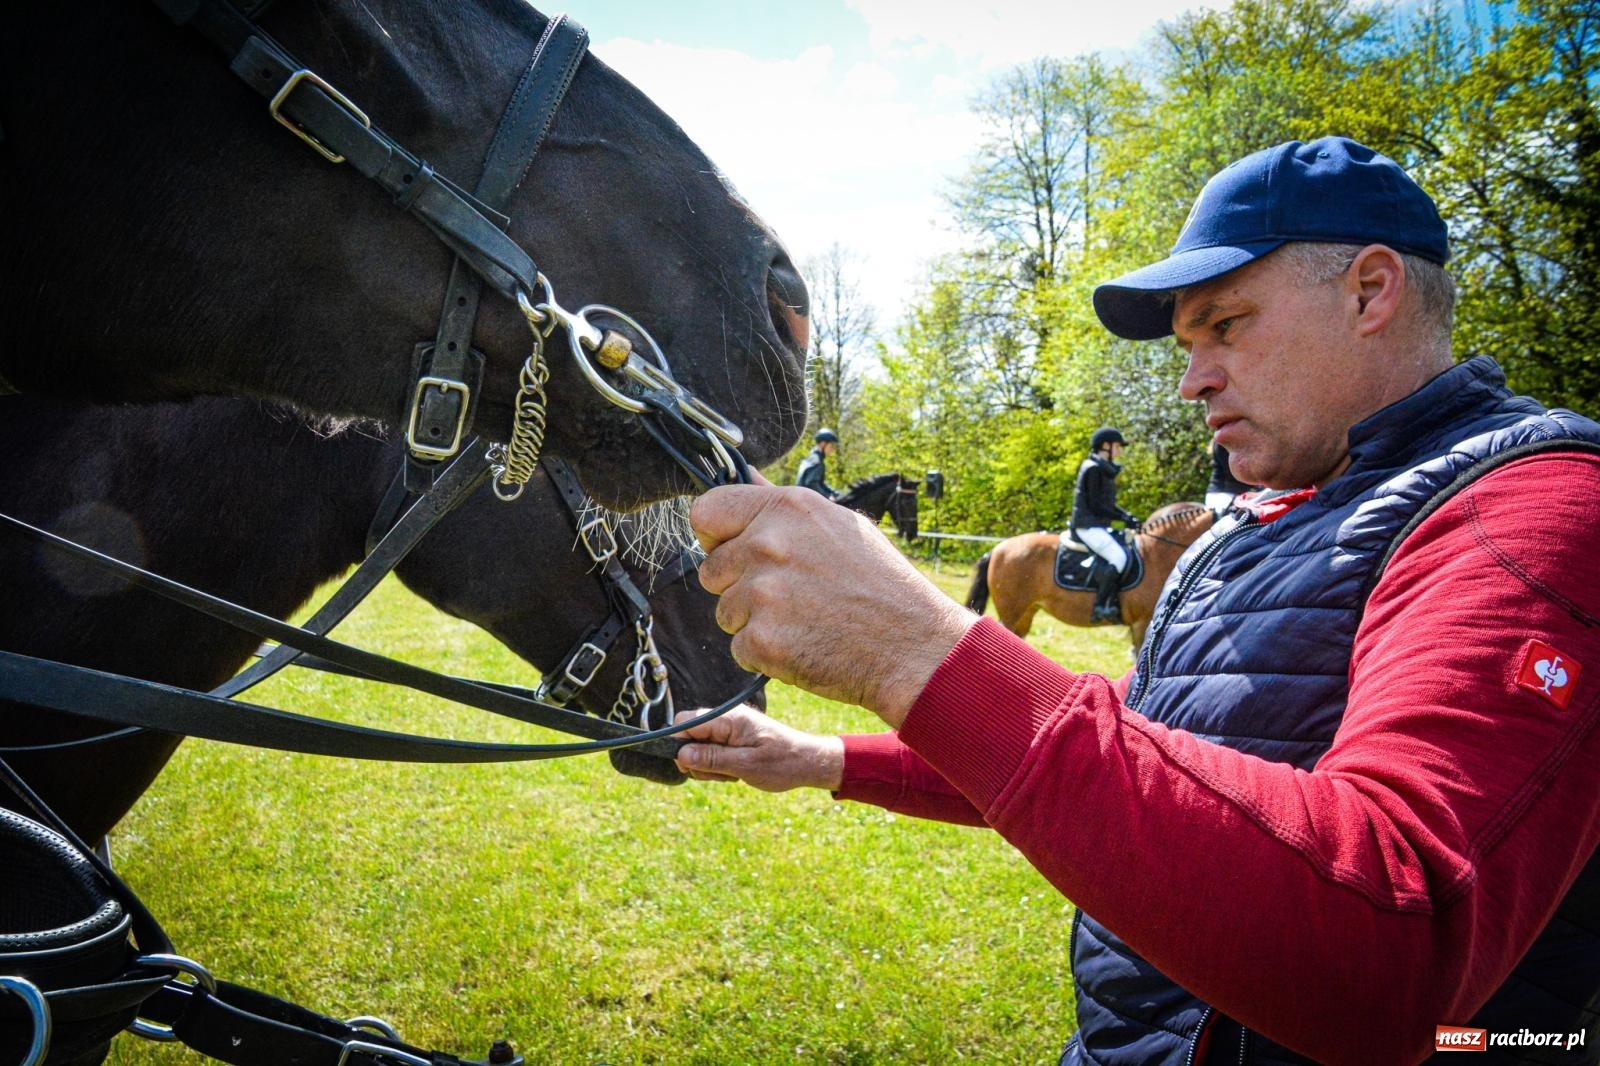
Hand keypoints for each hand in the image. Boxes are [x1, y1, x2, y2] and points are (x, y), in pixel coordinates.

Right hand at [673, 705, 842, 791]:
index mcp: (729, 718)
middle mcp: (726, 718)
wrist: (808, 762)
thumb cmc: (782, 763)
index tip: (691, 766)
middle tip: (721, 774)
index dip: (679, 745)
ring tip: (733, 774)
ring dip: (708, 765)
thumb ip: (712, 759)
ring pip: (698, 746)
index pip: (684, 722)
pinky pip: (711, 750)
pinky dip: (717, 765)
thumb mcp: (746, 766)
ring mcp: (729, 728)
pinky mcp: (733, 738)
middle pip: (688, 735)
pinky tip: (735, 772)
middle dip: (695, 758)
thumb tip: (680, 754)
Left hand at [690, 479, 973, 726]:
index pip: (705, 511)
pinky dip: (765, 654)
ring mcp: (763, 594)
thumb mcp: (839, 525)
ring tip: (805, 621)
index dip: (715, 536)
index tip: (732, 550)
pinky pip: (740, 648)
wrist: (913, 646)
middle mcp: (768, 545)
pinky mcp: (762, 641)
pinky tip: (806, 644)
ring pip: (725, 611)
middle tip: (791, 597)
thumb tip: (746, 476)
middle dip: (738, 586)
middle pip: (711, 569)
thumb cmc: (881, 585)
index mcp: (786, 508)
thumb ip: (782, 507)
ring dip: (754, 622)